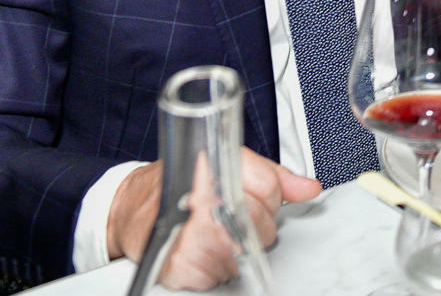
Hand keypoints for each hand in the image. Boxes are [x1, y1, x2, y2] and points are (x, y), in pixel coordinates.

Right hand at [107, 148, 320, 288]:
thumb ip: (272, 177)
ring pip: (245, 253)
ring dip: (236, 248)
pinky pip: (220, 276)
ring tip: (214, 231)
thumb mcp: (228, 164)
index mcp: (214, 165)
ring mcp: (190, 235)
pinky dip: (216, 268)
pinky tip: (202, 250)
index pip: (269, 189)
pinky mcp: (180, 267)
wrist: (131, 210)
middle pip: (261, 224)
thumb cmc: (179, 183)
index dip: (268, 196)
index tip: (251, 195)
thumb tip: (309, 188)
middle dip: (255, 224)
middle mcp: (201, 199)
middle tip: (230, 216)